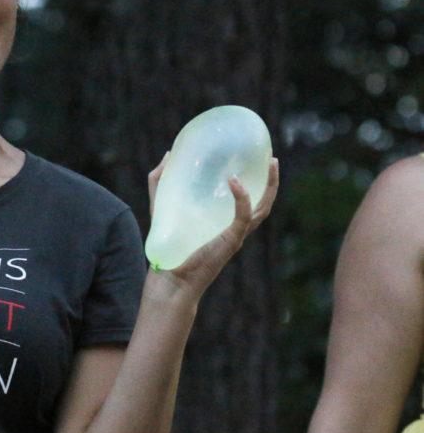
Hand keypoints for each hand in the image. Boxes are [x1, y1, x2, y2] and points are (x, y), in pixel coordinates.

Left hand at [147, 153, 279, 298]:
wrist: (168, 278)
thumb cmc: (167, 247)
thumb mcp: (161, 208)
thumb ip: (161, 183)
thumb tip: (168, 154)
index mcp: (222, 223)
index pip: (248, 201)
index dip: (257, 182)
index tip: (258, 159)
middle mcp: (233, 229)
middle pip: (263, 203)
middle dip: (271, 181)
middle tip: (272, 158)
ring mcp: (234, 235)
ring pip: (263, 209)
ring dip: (270, 186)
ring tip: (271, 164)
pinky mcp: (229, 241)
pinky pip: (243, 217)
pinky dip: (243, 199)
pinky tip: (235, 182)